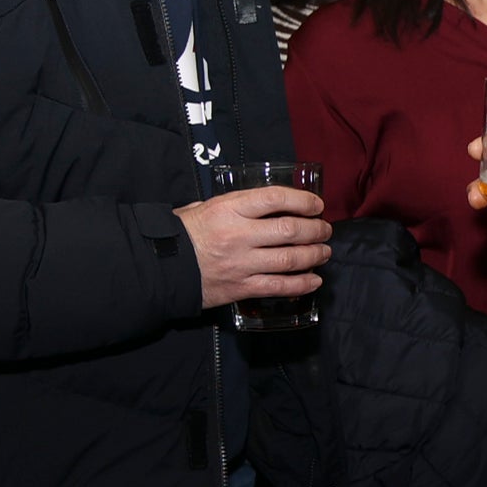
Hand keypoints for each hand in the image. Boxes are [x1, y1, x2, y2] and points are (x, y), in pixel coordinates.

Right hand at [175, 187, 331, 309]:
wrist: (162, 267)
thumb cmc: (184, 233)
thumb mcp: (206, 206)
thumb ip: (237, 204)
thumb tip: (268, 203)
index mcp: (229, 209)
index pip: (275, 198)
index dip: (302, 200)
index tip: (317, 205)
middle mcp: (238, 235)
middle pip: (289, 230)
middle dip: (315, 230)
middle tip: (325, 230)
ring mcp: (241, 264)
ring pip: (289, 259)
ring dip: (314, 255)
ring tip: (324, 252)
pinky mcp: (241, 288)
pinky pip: (278, 286)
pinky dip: (301, 284)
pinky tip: (314, 280)